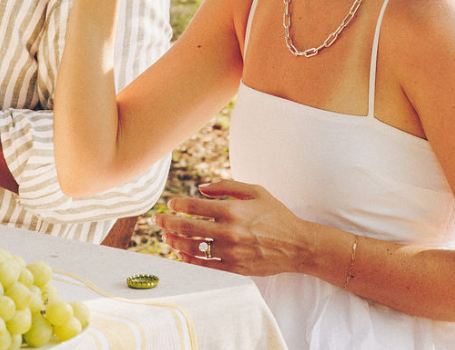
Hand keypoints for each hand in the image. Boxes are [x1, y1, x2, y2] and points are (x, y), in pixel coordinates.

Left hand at [155, 179, 313, 276]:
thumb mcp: (255, 191)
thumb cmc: (276, 214)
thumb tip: (201, 187)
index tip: (170, 204)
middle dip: (168, 224)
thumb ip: (226, 186)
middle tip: (157, 221)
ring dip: (176, 243)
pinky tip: (183, 255)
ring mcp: (230, 251)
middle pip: (188, 228)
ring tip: (167, 238)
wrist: (297, 245)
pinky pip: (206, 266)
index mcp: (232, 210)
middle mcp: (228, 231)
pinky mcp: (234, 268)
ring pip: (194, 249)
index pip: (195, 206)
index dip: (178, 204)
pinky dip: (191, 260)